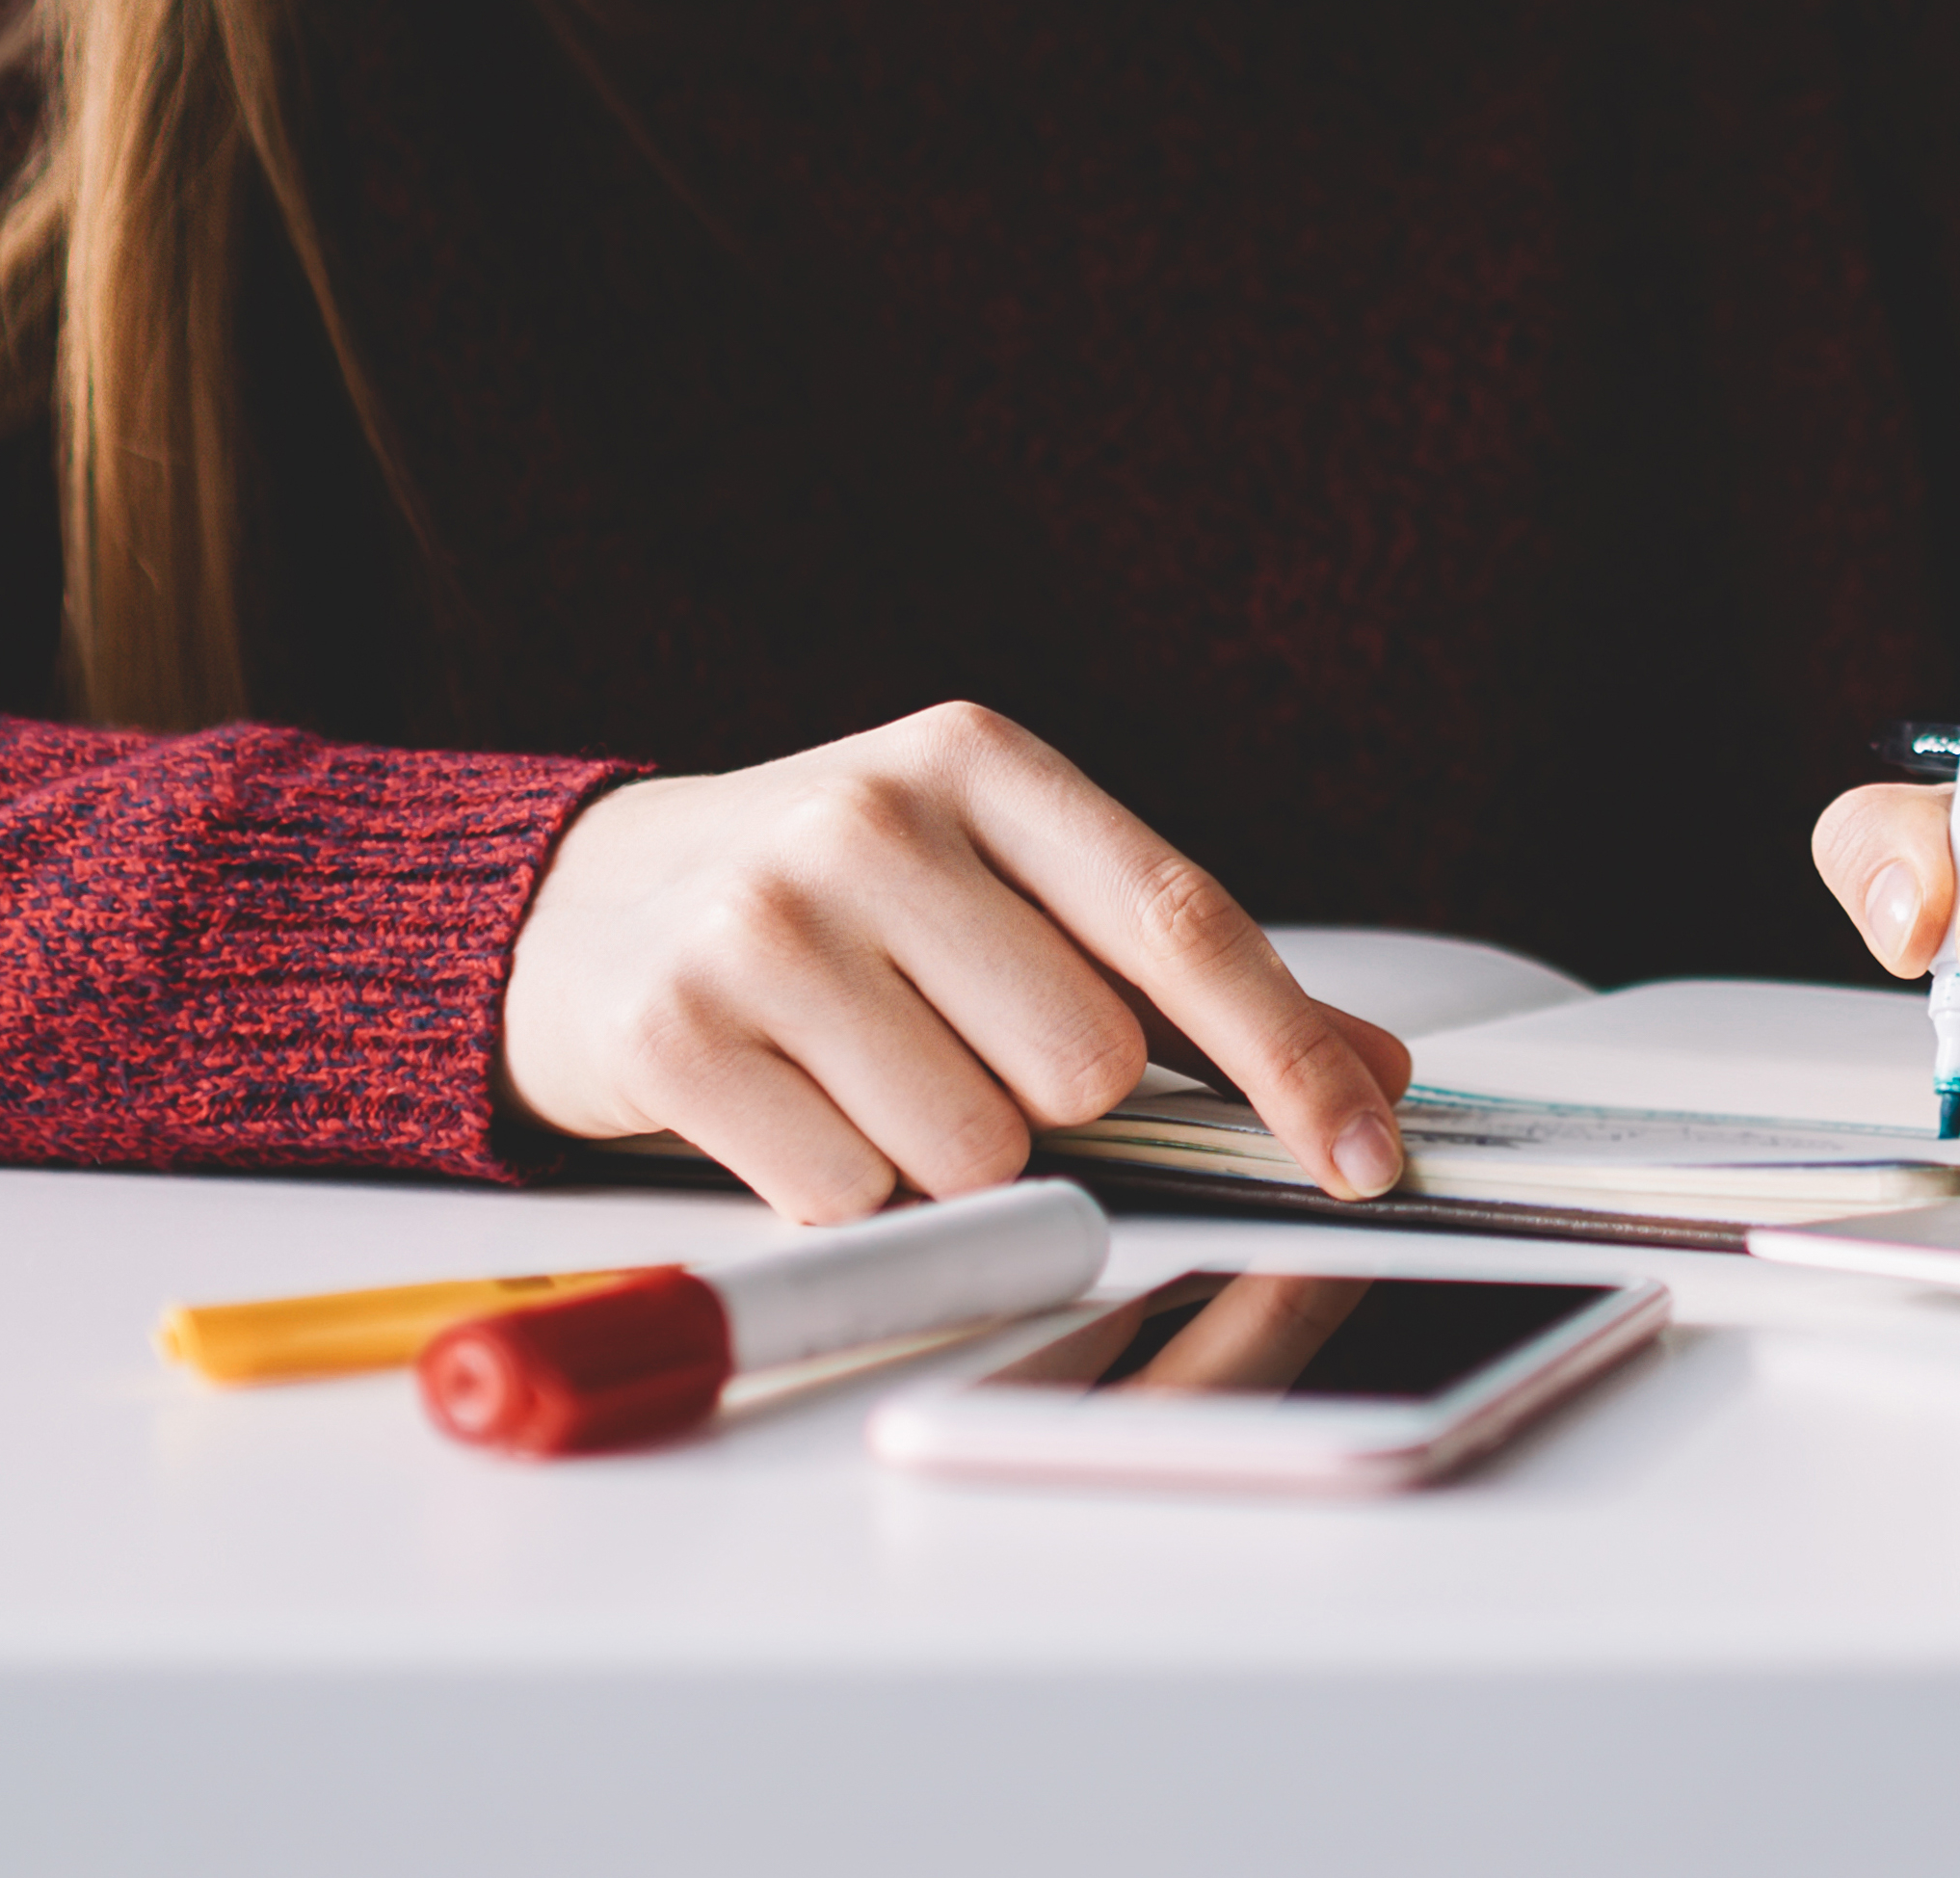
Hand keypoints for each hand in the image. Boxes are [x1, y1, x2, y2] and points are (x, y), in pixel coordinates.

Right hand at [499, 702, 1411, 1226]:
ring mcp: (763, 924)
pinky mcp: (673, 1033)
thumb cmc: (838, 903)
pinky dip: (846, 1192)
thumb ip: (1181, 980)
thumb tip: (1373, 1073)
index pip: (1181, 920)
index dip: (1290, 1056)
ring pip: (970, 1150)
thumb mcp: (1005, 887)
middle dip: (1053, 1108)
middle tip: (963, 1055)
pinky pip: (847, 1196)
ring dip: (942, 1161)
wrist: (585, 902)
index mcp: (979, 762)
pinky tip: (792, 1111)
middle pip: (1082, 1064)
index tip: (1369, 1157)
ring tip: (865, 1080)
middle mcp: (871, 820)